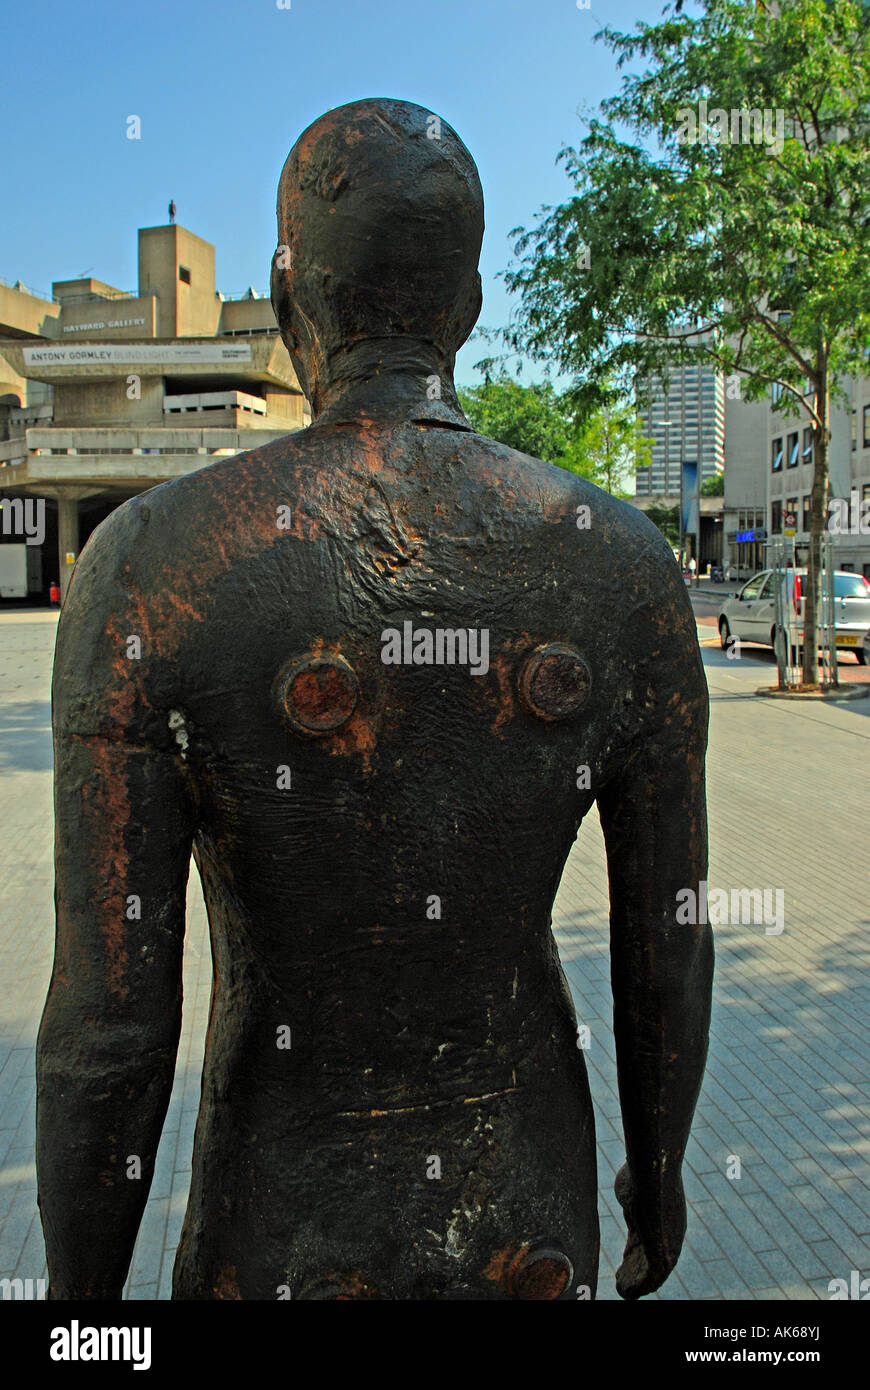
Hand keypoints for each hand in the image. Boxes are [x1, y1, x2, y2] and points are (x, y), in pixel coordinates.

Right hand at [613, 1163, 685, 1299]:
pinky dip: (637, 1287)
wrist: (652, 1171)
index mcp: (665, 1218)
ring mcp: (669, 1245)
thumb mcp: (635, 1185)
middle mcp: (670, 1234)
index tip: (624, 1260)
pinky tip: (625, 1292)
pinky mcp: (664, 1255)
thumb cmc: (642, 1171)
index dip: (637, 1253)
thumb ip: (632, 1196)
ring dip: (635, 1283)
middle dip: (635, 1270)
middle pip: (651, 1259)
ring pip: (651, 1273)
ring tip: (622, 1290)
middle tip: (621, 1280)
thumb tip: (628, 1189)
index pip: (652, 1240)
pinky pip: (650, 1279)